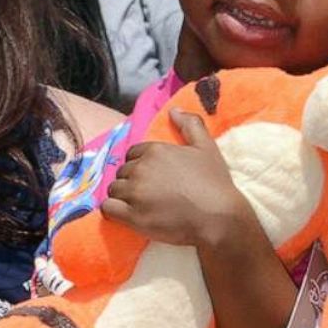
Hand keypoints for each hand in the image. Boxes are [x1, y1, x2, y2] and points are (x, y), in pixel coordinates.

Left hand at [101, 110, 248, 247]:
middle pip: (122, 172)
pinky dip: (112, 210)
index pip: (133, 154)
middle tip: (149, 194)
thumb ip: (190, 125)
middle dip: (132, 181)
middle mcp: (141, 168)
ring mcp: (135, 193)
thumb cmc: (214, 183)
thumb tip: (174, 110)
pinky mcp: (132, 216)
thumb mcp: (207, 147)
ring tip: (139, 206)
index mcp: (155, 151)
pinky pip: (108, 208)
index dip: (140, 166)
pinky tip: (124, 214)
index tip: (153, 178)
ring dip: (122, 196)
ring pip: (113, 189)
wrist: (219, 217)